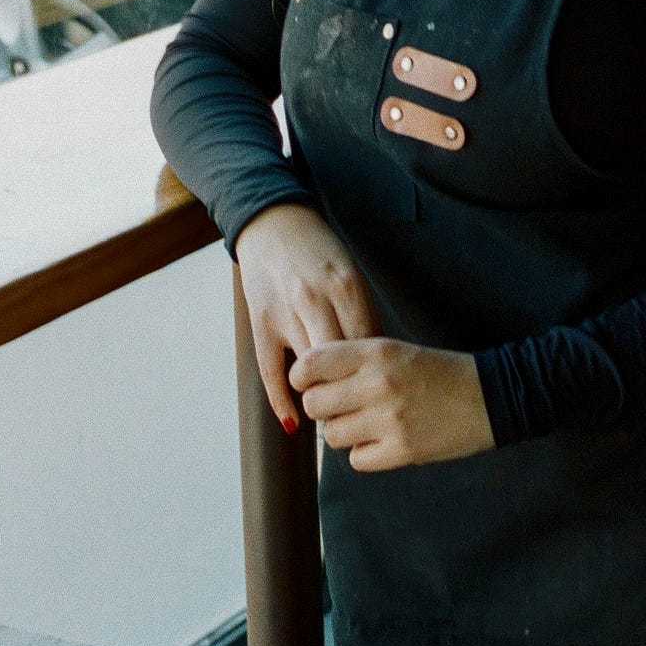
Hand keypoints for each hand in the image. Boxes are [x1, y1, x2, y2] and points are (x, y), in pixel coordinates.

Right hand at [234, 203, 381, 431]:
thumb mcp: (349, 275)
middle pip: (342, 362)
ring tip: (335, 420)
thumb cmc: (319, 253)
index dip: (377, 376)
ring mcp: (285, 312)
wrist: (272, 223)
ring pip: (309, 370)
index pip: (368, 345)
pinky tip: (294, 422)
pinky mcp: (260, 322)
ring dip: (322, 399)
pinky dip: (282, 401)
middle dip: (353, 393)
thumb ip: (362, 315)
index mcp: (347, 287)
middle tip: (363, 419)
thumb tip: (377, 364)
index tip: (384, 398)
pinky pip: (271, 371)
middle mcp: (316, 300)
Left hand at [292, 338, 494, 472]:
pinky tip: (385, 441)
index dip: (303, 377)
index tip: (312, 383)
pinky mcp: (402, 451)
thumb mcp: (394, 349)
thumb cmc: (437, 371)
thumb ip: (351, 360)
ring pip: (331, 436)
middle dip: (323, 408)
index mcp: (376, 351)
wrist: (490, 396)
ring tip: (368, 423)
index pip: (310, 364)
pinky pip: (356, 460)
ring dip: (344, 433)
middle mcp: (378, 383)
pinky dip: (366, 454)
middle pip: (314, 404)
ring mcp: (390, 420)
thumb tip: (305, 379)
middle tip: (343, 406)